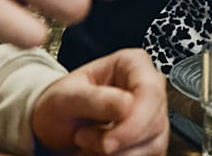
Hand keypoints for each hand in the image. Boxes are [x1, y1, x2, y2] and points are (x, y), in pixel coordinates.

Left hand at [32, 48, 168, 154]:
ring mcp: (154, 114)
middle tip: (84, 139)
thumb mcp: (67, 98)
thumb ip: (95, 100)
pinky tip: (99, 153)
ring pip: (154, 144)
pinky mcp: (152, 138)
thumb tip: (128, 104)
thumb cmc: (61, 103)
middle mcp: (150, 87)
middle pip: (155, 121)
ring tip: (88, 145)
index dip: (134, 122)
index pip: (150, 92)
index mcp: (133, 64)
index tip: (107, 143)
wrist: (56, 125)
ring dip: (118, 155)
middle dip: (120, 142)